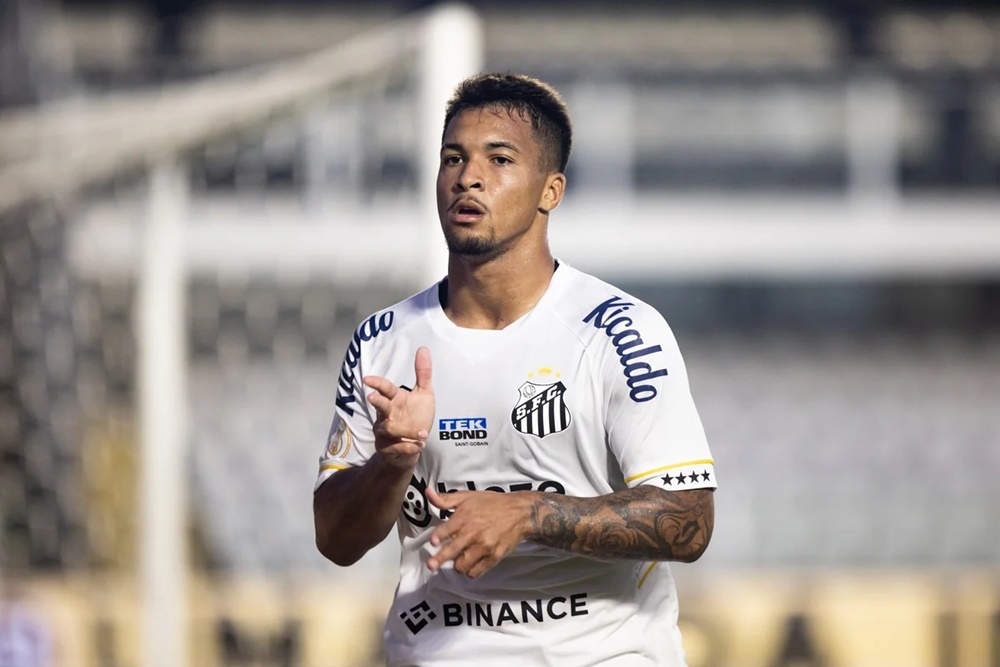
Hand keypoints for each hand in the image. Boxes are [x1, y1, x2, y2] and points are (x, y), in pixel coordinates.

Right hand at [364, 346, 434, 469]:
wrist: (415, 445)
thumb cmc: (417, 417)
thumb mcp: (425, 394)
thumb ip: (423, 373)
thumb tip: (423, 348)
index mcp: (395, 399)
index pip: (385, 388)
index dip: (376, 383)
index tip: (368, 379)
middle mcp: (386, 414)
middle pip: (379, 407)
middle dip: (376, 402)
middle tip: (373, 397)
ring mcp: (384, 431)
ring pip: (388, 429)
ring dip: (406, 431)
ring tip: (423, 433)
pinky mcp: (386, 447)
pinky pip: (394, 447)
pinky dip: (408, 446)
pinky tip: (419, 445)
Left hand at [426, 487, 536, 577]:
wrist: (519, 513)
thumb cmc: (492, 504)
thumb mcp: (468, 497)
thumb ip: (446, 499)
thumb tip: (428, 493)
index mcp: (465, 517)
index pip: (446, 530)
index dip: (438, 537)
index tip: (433, 542)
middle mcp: (473, 533)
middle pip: (452, 550)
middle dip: (439, 559)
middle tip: (431, 566)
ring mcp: (484, 546)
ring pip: (463, 565)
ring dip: (457, 564)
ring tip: (458, 559)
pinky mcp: (494, 557)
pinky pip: (476, 571)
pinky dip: (470, 571)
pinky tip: (470, 564)